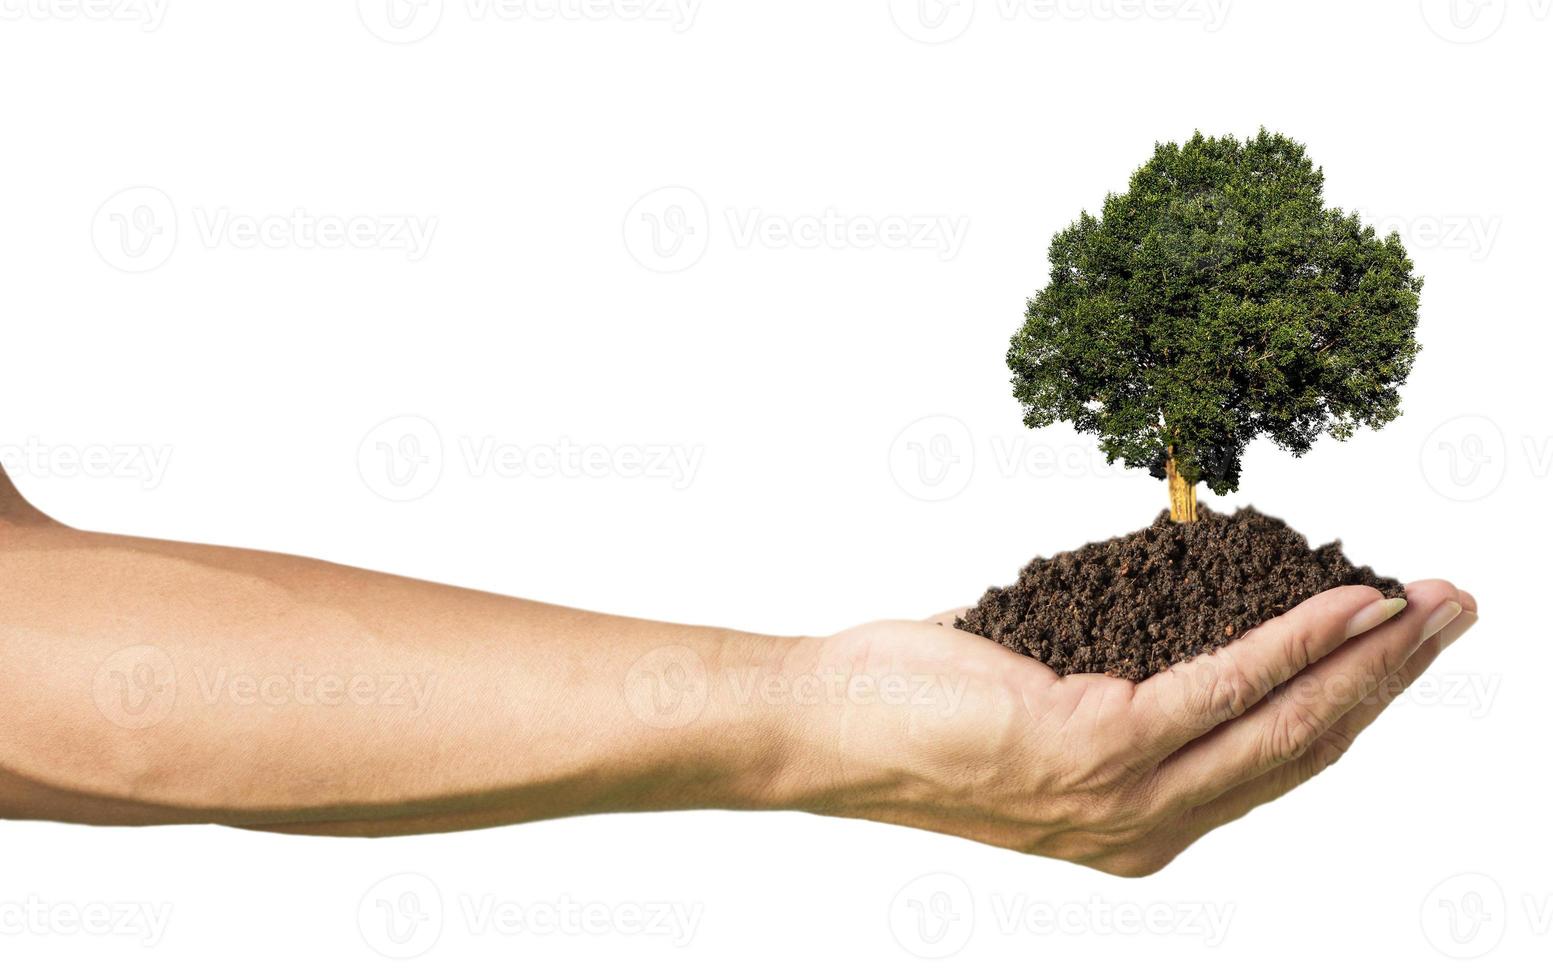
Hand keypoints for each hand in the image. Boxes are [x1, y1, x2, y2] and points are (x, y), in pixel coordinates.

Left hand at [779, 581, 1476, 875]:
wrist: (824, 730)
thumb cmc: (916, 709)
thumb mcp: (1040, 702)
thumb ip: (1118, 683)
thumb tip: (1172, 603)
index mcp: (1135, 823)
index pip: (1269, 766)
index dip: (1348, 706)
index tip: (1398, 649)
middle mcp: (1146, 827)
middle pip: (1301, 750)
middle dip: (1390, 681)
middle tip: (1452, 613)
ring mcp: (1127, 796)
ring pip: (1284, 722)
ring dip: (1370, 657)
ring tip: (1428, 602)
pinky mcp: (1101, 747)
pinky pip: (1225, 685)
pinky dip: (1295, 640)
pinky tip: (1346, 604)